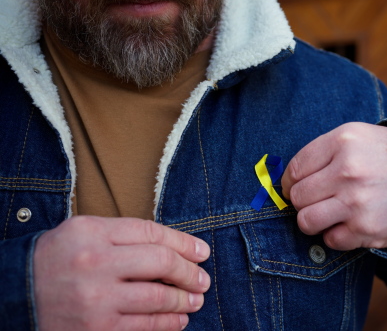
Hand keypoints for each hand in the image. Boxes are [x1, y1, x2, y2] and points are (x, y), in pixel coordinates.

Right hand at [34, 216, 210, 330]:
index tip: (201, 252)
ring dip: (184, 299)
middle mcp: (94, 262)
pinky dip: (168, 323)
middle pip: (161, 262)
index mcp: (92, 231)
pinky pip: (144, 325)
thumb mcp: (83, 232)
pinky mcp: (96, 328)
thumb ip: (124, 234)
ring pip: (158, 297)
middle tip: (202, 278)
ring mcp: (96, 298)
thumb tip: (174, 247)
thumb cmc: (55, 259)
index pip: (152, 233)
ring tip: (196, 299)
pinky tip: (179, 320)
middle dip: (189, 271)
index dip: (184, 242)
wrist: (15, 295)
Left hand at [282, 122, 386, 250]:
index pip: (294, 168)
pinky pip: (331, 240)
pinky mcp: (368, 230)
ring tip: (328, 215)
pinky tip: (351, 224)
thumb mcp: (361, 136)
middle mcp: (348, 170)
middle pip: (297, 196)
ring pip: (306, 221)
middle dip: (302, 202)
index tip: (296, 188)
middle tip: (318, 201)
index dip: (290, 182)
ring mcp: (357, 202)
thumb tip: (289, 178)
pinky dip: (336, 236)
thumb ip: (325, 151)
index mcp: (343, 141)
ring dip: (312, 221)